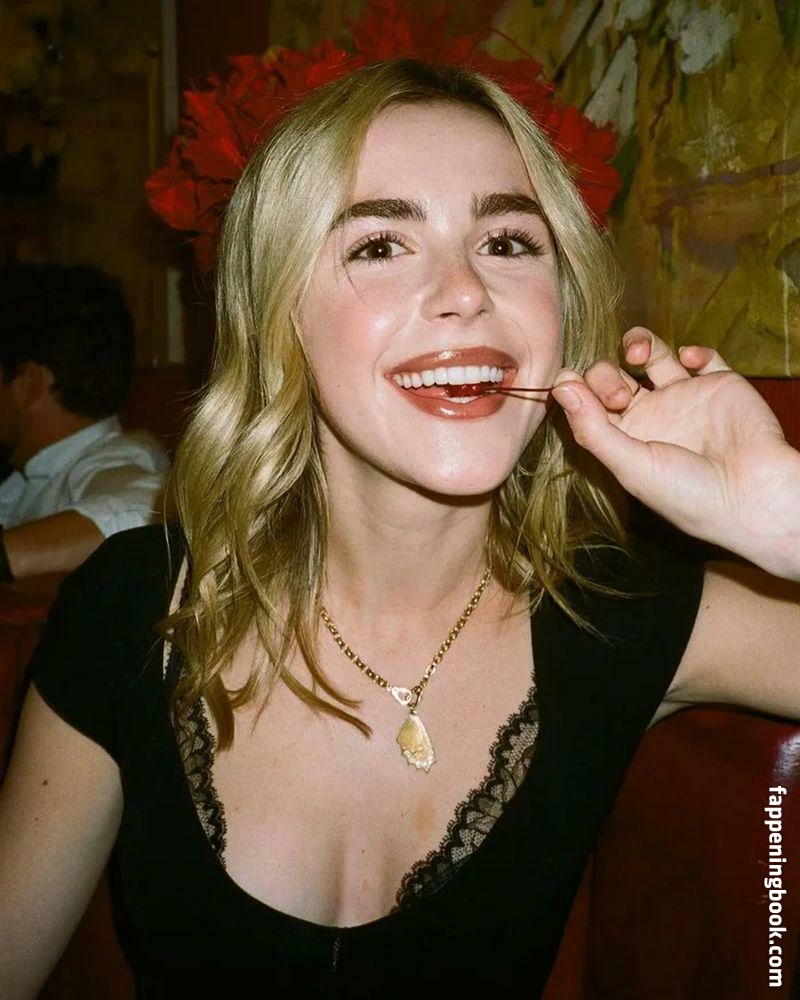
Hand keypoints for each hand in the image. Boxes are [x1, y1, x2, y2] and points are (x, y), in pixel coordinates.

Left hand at [551, 327, 799, 577]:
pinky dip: (692, 349)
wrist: (752, 495)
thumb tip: (559, 386)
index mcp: (624, 440)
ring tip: (638, 354)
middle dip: (605, 375)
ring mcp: (684, 398)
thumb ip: (593, 427)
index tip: (566, 382)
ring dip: (637, 344)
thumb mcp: (629, 465)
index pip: (587, 405)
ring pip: (650, 355)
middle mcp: (651, 417)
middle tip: (620, 396)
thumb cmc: (687, 494)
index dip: (574, 390)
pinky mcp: (719, 384)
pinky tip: (689, 360)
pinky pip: (700, 354)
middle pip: (611, 375)